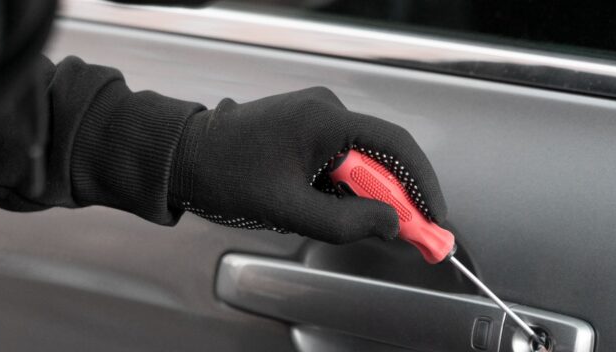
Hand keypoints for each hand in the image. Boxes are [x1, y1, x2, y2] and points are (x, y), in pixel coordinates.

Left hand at [169, 87, 445, 243]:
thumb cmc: (224, 173)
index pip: (395, 147)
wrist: (182, 156)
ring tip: (357, 225)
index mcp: (325, 120)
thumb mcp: (289, 209)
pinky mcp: (304, 129)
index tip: (433, 216)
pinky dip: (346, 187)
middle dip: (396, 197)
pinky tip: (333, 209)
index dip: (422, 184)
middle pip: (381, 155)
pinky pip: (340, 158)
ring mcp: (315, 117)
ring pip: (360, 160)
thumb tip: (389, 226)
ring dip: (366, 194)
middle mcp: (326, 110)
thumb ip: (345, 222)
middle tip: (409, 233)